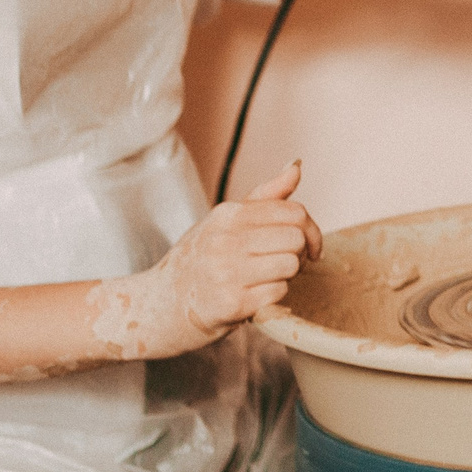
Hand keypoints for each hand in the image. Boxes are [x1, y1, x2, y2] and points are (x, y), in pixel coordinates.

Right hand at [92, 162, 323, 358]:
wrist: (159, 305)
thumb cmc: (198, 261)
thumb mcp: (224, 222)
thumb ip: (265, 196)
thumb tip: (296, 166)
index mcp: (228, 214)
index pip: (294, 212)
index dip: (311, 230)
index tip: (307, 246)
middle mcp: (225, 239)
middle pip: (296, 239)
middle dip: (299, 254)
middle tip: (282, 264)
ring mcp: (226, 272)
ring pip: (290, 266)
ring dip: (286, 277)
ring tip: (264, 280)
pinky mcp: (230, 305)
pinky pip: (277, 294)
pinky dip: (272, 299)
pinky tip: (253, 297)